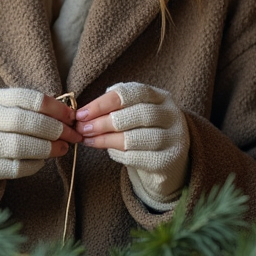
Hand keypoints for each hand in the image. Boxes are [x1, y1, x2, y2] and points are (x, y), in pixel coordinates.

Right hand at [0, 88, 82, 193]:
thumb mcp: (2, 107)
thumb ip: (30, 108)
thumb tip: (68, 116)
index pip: (28, 98)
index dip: (55, 107)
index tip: (71, 116)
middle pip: (26, 122)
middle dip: (55, 129)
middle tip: (72, 134)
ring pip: (22, 146)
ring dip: (48, 148)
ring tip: (62, 148)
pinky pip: (17, 168)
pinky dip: (36, 164)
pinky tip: (42, 160)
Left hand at [76, 82, 189, 209]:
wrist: (168, 162)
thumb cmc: (144, 132)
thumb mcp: (133, 114)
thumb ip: (114, 108)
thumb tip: (84, 113)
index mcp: (160, 96)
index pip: (131, 93)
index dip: (103, 103)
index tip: (82, 114)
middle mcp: (171, 114)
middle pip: (136, 114)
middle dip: (104, 121)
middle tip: (82, 129)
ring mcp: (173, 138)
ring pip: (135, 137)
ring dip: (107, 139)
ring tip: (89, 141)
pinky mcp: (169, 160)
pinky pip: (138, 157)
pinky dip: (118, 154)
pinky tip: (108, 152)